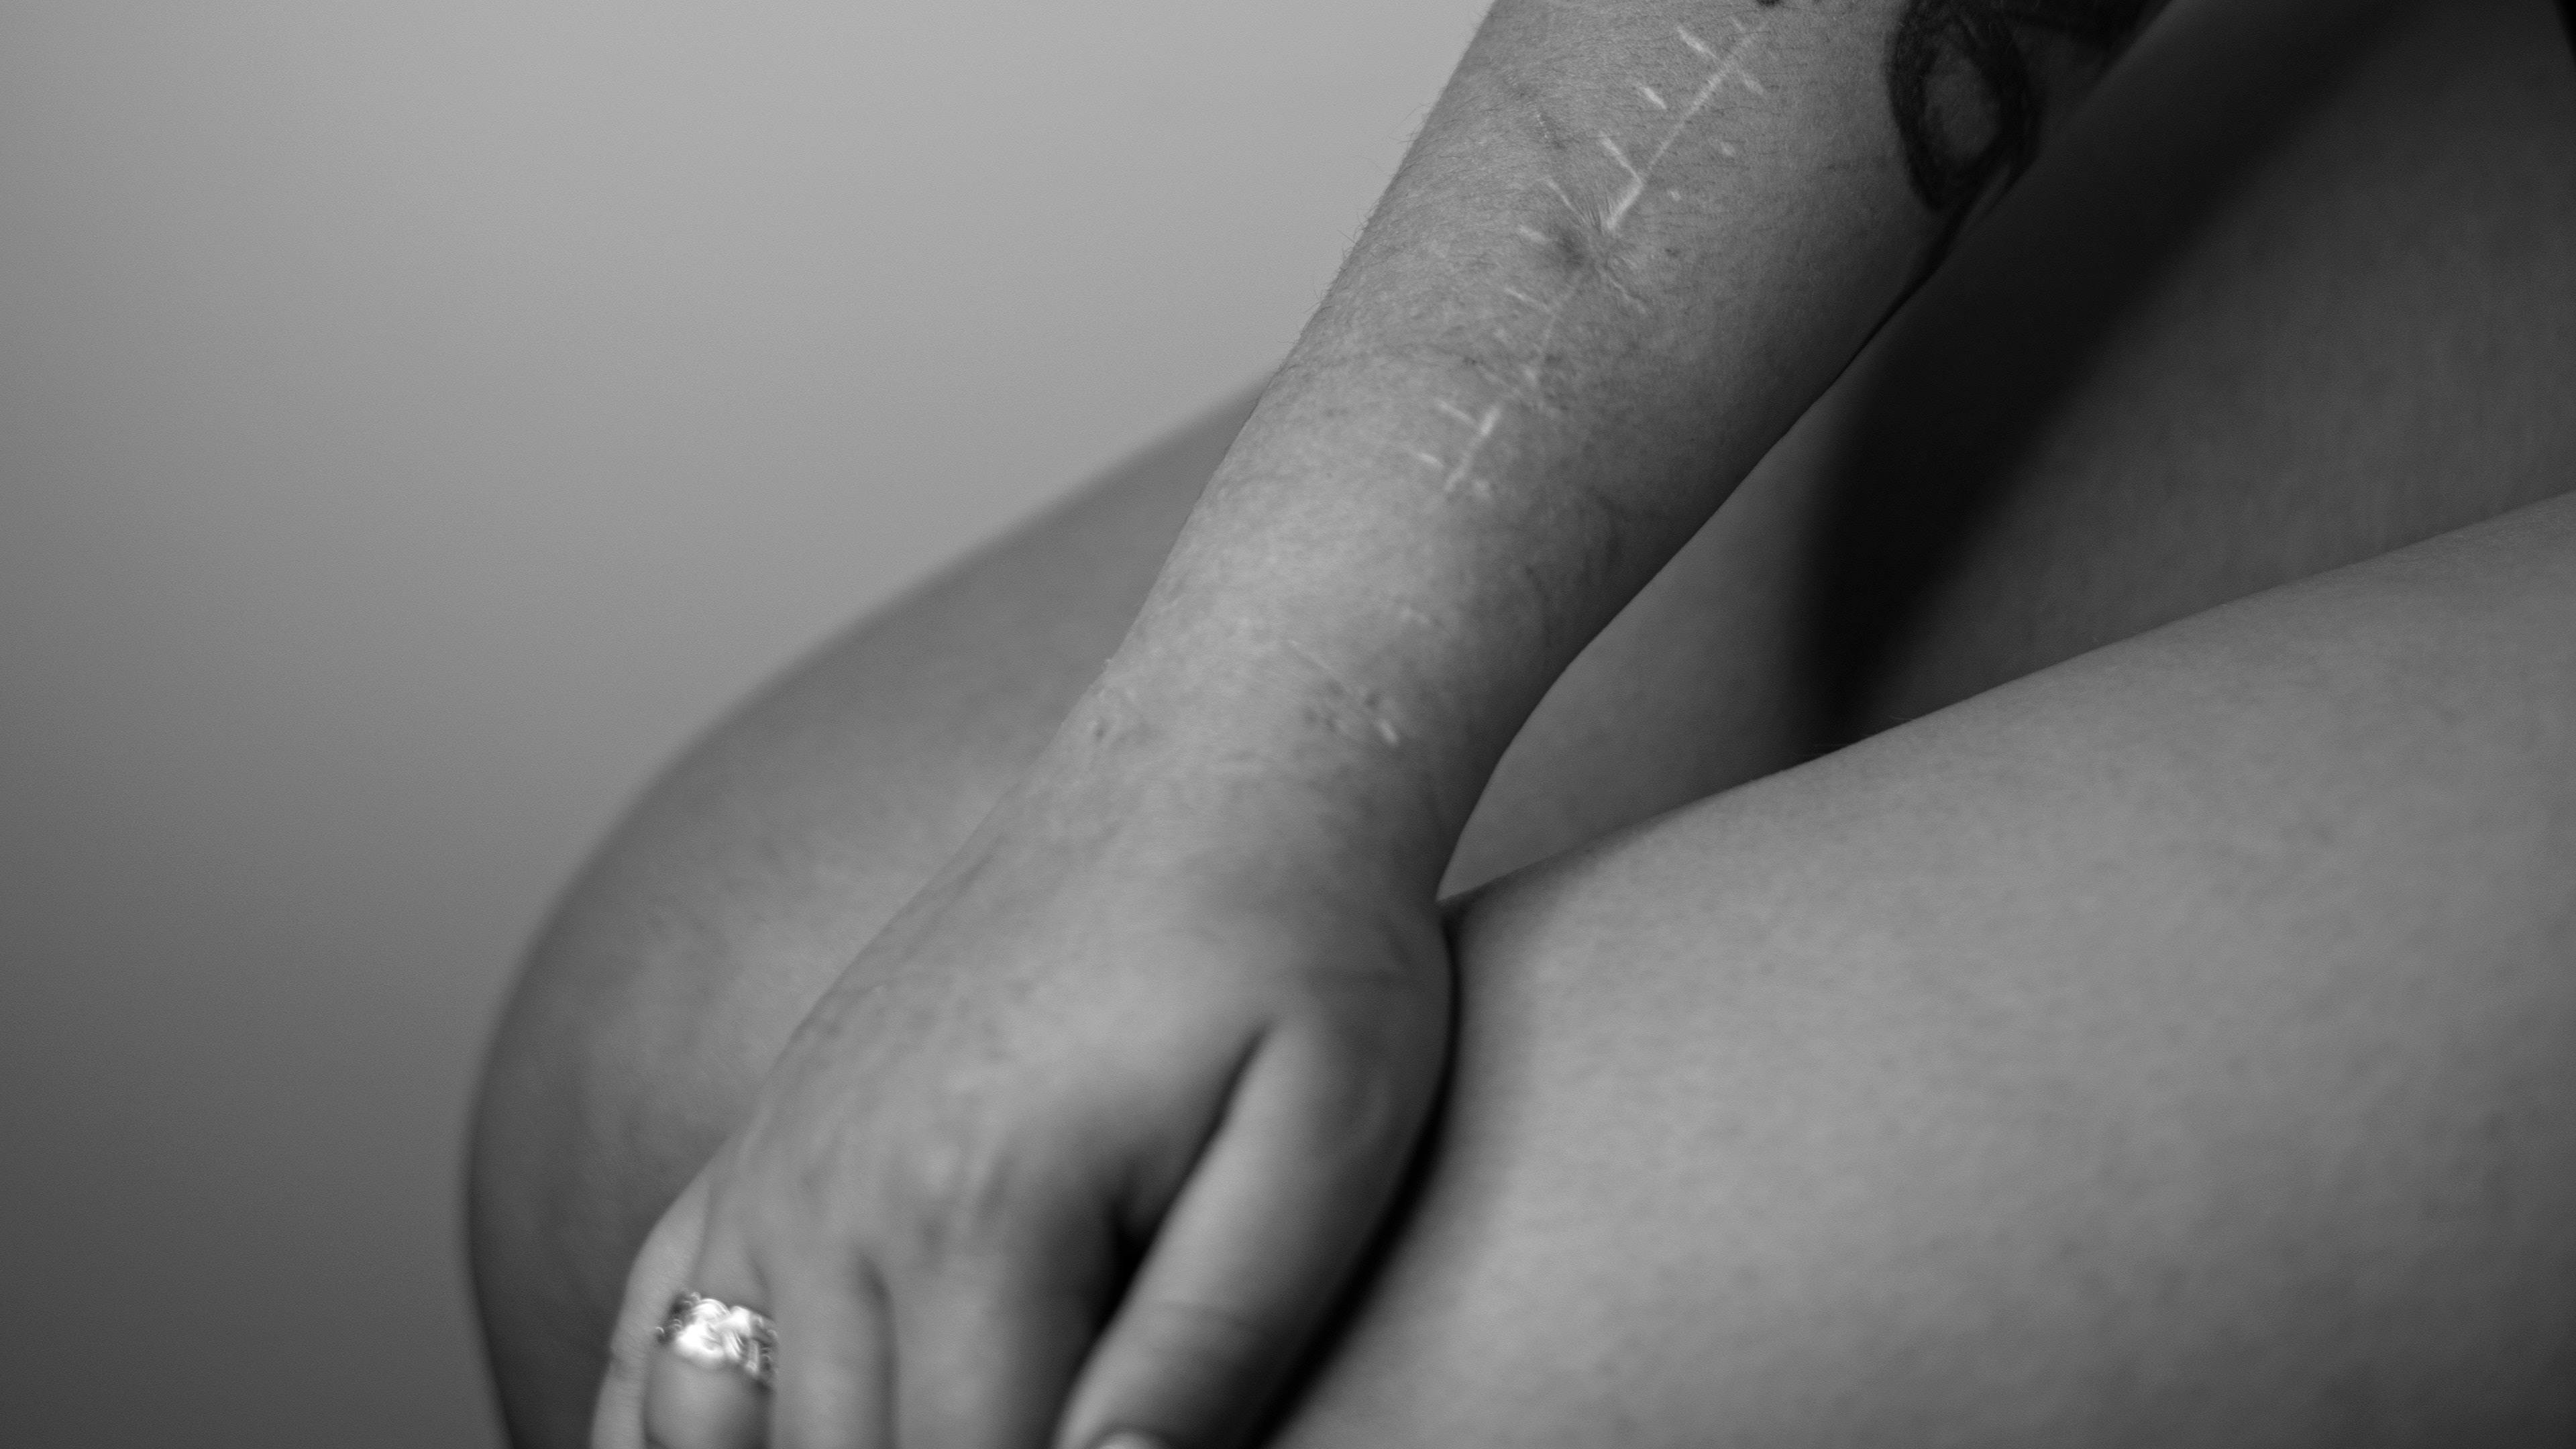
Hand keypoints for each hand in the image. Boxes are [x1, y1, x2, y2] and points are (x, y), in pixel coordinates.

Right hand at [593, 772, 1452, 1448]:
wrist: (1218, 764)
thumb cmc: (1301, 948)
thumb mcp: (1324, 1143)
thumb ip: (1212, 1340)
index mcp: (977, 1213)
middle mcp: (836, 1195)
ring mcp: (780, 1160)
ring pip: (720, 1432)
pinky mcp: (771, 1133)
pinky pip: (650, 1330)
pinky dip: (660, 1441)